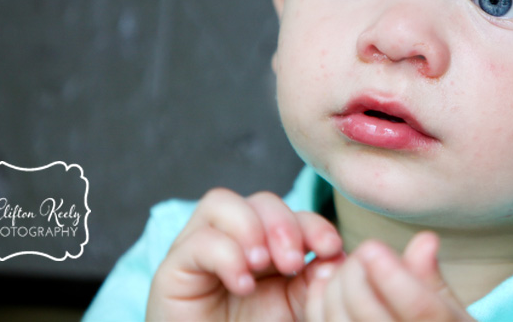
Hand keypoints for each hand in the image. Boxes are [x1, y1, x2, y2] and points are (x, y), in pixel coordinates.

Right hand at [146, 187, 343, 320]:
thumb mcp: (295, 311)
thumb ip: (316, 282)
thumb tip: (339, 255)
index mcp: (268, 247)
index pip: (293, 214)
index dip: (314, 224)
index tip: (331, 247)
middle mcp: (234, 241)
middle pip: (260, 201)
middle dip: (283, 224)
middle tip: (294, 262)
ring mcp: (201, 250)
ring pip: (221, 202)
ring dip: (250, 228)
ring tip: (263, 265)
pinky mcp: (173, 270)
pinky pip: (198, 240)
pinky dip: (225, 255)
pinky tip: (242, 285)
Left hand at [306, 231, 474, 321]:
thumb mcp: (445, 306)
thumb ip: (430, 276)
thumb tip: (425, 240)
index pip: (417, 307)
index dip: (391, 276)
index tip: (374, 247)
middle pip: (368, 313)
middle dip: (356, 273)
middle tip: (362, 252)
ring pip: (339, 320)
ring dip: (335, 284)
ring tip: (345, 265)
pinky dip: (318, 299)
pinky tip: (325, 279)